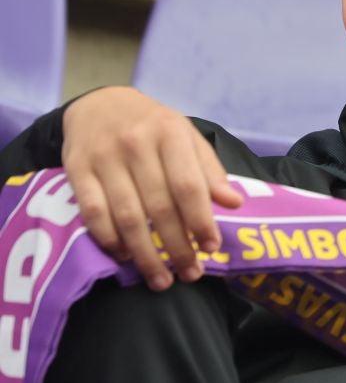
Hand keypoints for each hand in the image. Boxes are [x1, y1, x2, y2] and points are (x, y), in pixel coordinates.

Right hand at [62, 88, 243, 290]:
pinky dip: (109, 240)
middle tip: (190, 273)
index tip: (211, 248)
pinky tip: (125, 257)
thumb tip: (233, 202)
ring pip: (126, 216)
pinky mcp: (75, 169)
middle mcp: (136, 144)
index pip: (188, 186)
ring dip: (145, 254)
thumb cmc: (153, 126)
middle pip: (159, 207)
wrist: (99, 103)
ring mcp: (103, 157)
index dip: (200, 221)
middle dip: (177, 247)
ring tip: (161, 279)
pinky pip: (93, 213)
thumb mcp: (187, 137)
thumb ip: (209, 170)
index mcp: (170, 134)